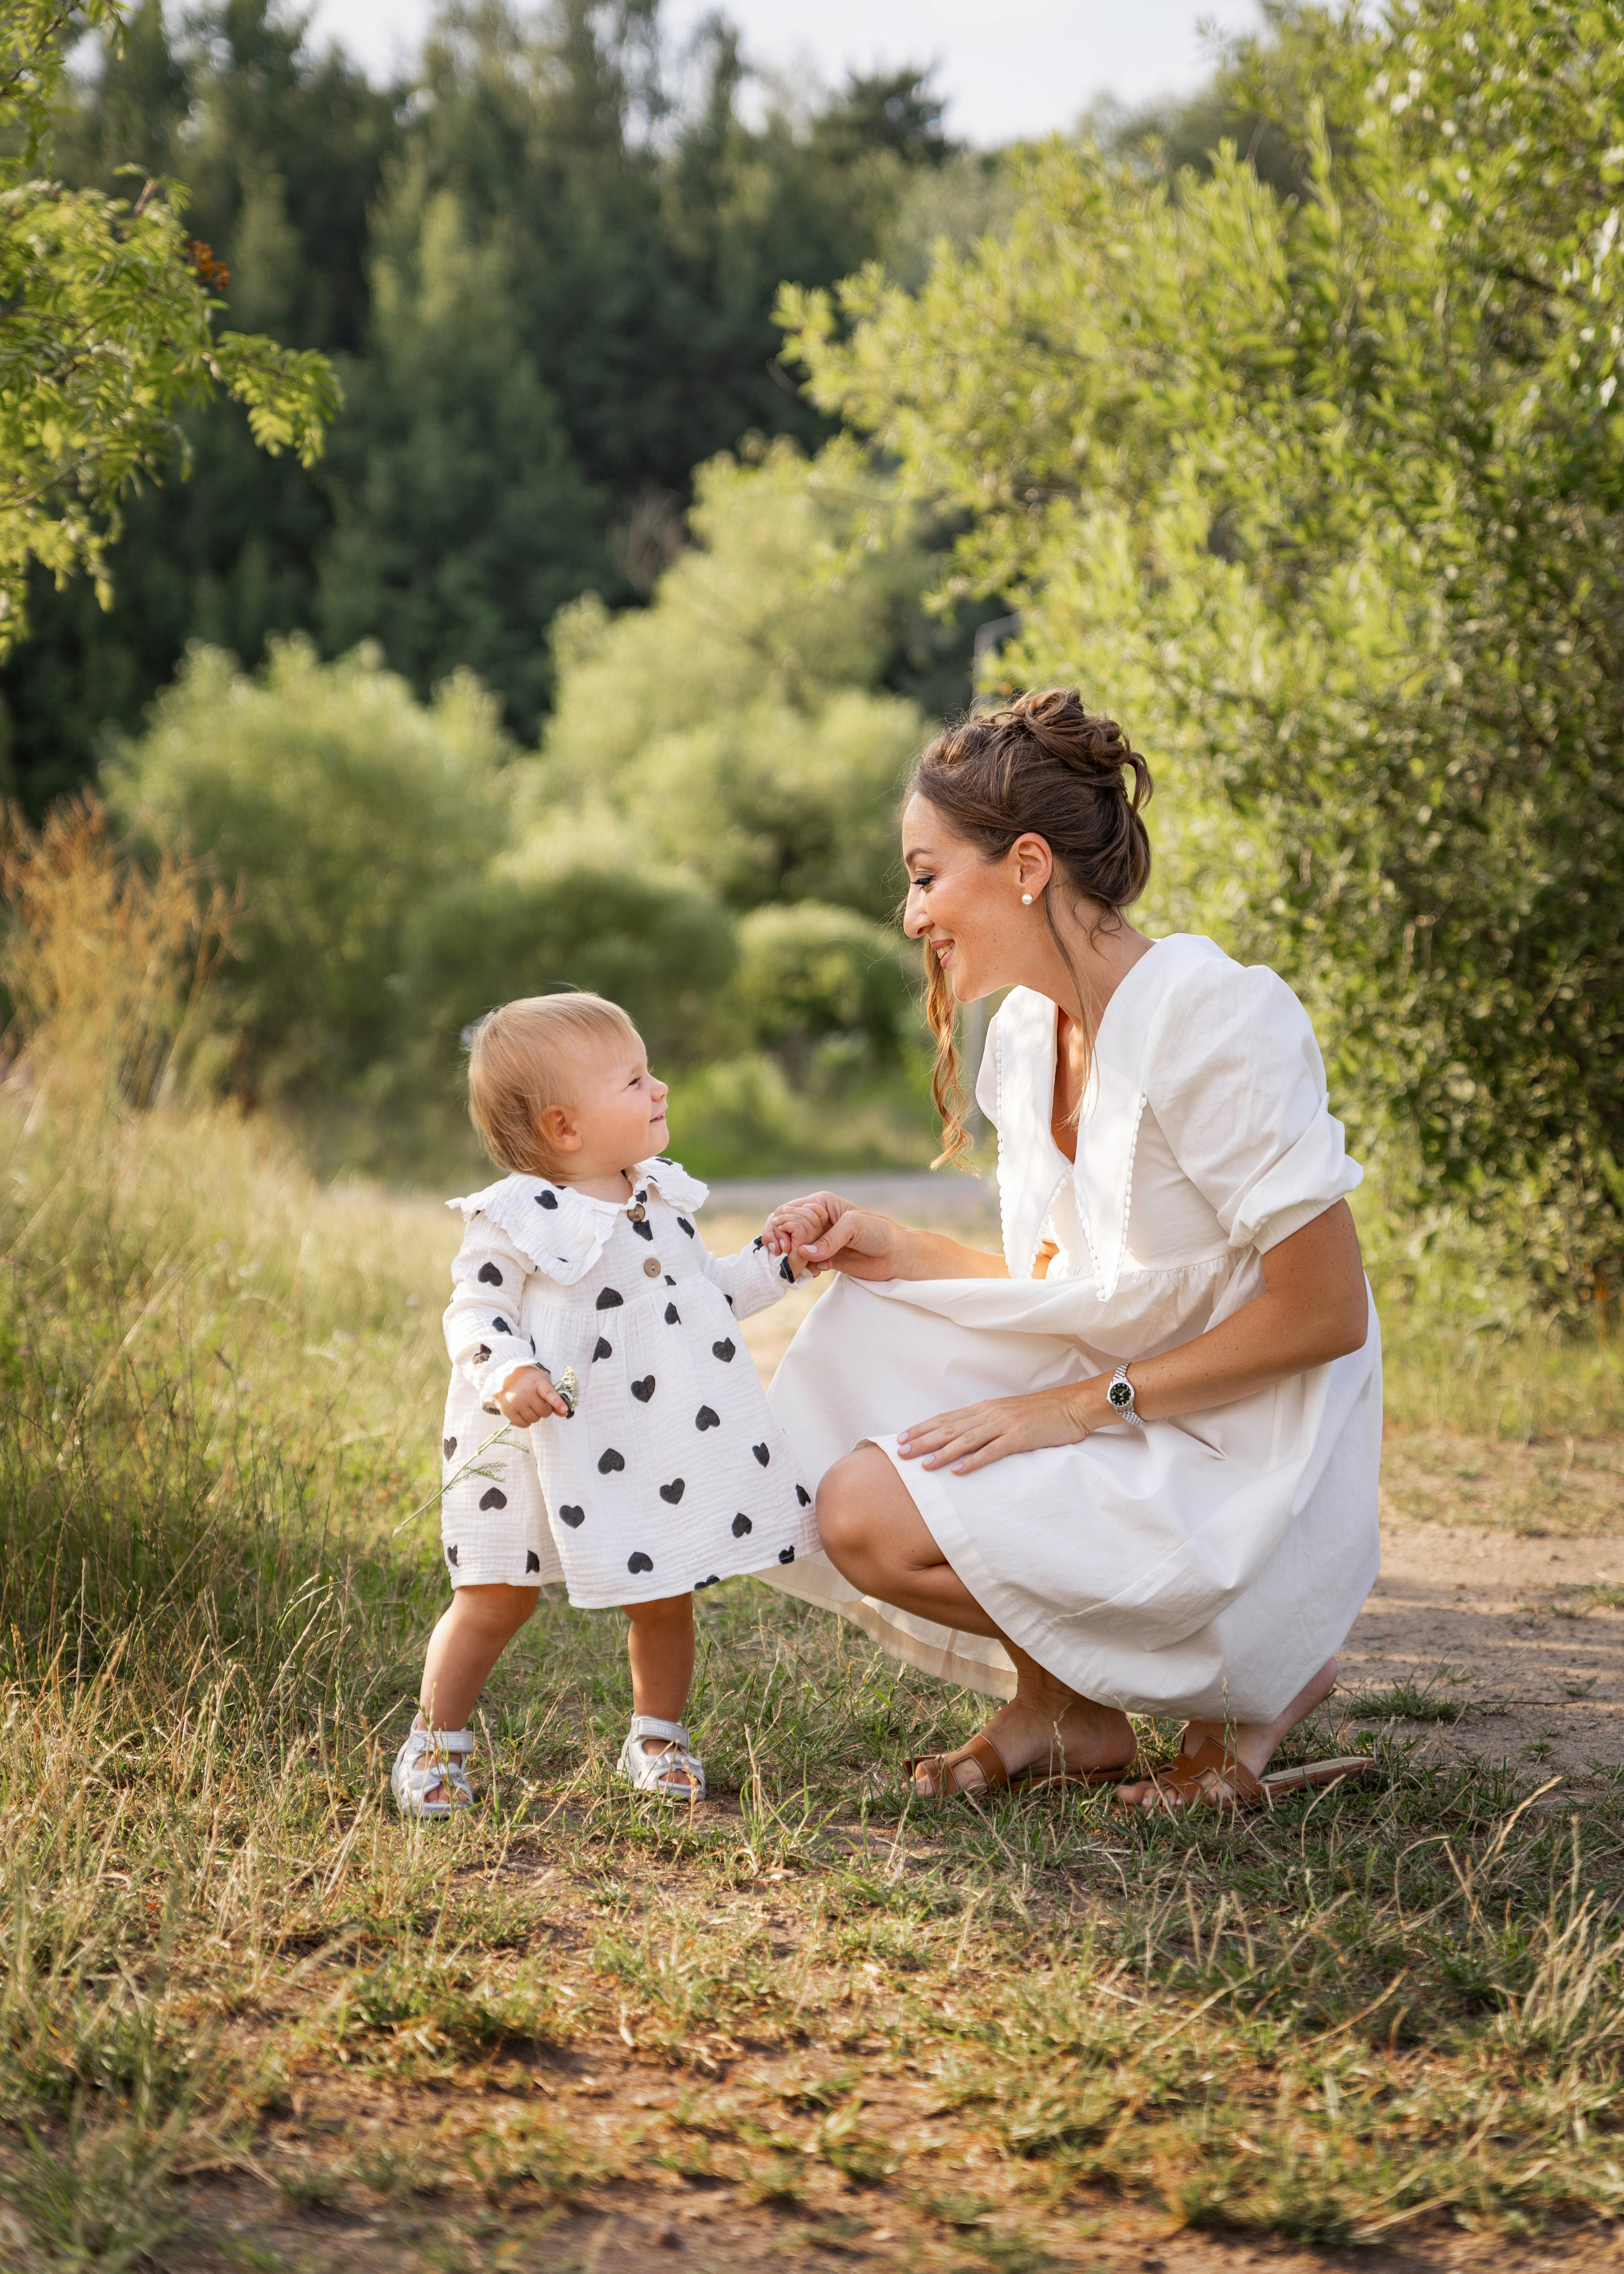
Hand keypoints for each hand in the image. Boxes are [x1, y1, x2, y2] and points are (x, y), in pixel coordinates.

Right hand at [497, 1365, 569, 1424]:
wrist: (509, 1378)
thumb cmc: (532, 1383)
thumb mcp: (545, 1385)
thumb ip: (555, 1399)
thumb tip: (563, 1413)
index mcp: (538, 1383)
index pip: (549, 1394)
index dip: (557, 1402)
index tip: (564, 1409)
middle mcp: (526, 1392)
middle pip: (544, 1412)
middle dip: (545, 1410)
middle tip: (539, 1403)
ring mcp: (516, 1401)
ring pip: (534, 1419)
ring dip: (535, 1416)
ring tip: (530, 1406)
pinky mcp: (508, 1410)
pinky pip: (523, 1424)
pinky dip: (526, 1422)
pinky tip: (524, 1412)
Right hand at [767, 1196, 906, 1281]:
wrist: (895, 1256)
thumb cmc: (879, 1232)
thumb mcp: (854, 1227)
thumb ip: (829, 1239)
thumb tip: (803, 1253)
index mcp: (820, 1204)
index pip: (786, 1211)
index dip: (781, 1227)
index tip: (786, 1244)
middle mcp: (815, 1220)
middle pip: (782, 1228)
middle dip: (781, 1242)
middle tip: (785, 1255)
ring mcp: (817, 1240)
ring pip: (789, 1248)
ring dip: (792, 1259)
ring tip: (808, 1266)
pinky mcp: (821, 1257)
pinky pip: (801, 1263)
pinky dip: (803, 1269)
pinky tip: (819, 1271)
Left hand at [897, 1384, 1097, 1474]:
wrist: (1072, 1405)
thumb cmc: (1041, 1412)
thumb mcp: (1008, 1414)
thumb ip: (987, 1423)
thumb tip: (965, 1436)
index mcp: (985, 1408)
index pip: (946, 1419)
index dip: (922, 1428)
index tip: (901, 1438)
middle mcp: (989, 1414)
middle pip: (949, 1428)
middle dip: (923, 1441)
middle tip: (900, 1453)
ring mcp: (1004, 1425)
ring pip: (966, 1440)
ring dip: (942, 1453)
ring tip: (924, 1466)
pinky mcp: (1019, 1437)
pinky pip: (992, 1451)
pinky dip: (974, 1461)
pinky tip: (959, 1471)